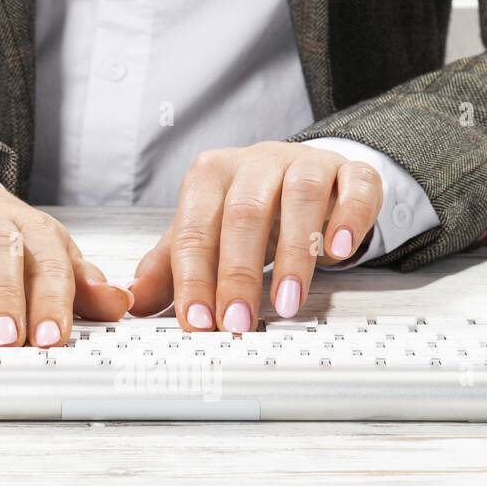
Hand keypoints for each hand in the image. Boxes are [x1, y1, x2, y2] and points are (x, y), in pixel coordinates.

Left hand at [127, 142, 382, 329]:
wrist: (308, 178)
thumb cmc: (252, 213)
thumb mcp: (206, 236)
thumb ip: (169, 268)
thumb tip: (132, 302)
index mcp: (211, 176)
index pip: (196, 230)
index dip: (194, 279)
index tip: (198, 322)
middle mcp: (257, 163)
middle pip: (243, 214)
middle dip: (239, 274)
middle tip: (238, 322)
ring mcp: (306, 163)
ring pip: (299, 198)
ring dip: (294, 255)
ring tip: (286, 303)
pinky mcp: (350, 172)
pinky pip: (354, 188)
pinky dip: (348, 218)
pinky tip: (339, 252)